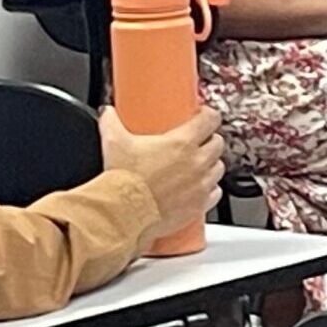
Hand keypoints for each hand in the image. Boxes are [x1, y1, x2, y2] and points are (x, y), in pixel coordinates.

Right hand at [101, 106, 225, 240]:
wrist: (124, 213)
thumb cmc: (124, 181)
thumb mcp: (114, 143)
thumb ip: (110, 122)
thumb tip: (108, 113)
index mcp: (182, 143)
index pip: (210, 119)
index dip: (209, 115)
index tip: (203, 116)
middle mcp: (197, 163)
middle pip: (217, 144)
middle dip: (209, 141)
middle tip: (197, 142)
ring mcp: (201, 185)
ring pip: (218, 168)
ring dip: (211, 164)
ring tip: (198, 165)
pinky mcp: (199, 206)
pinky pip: (215, 193)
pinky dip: (210, 189)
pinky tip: (198, 188)